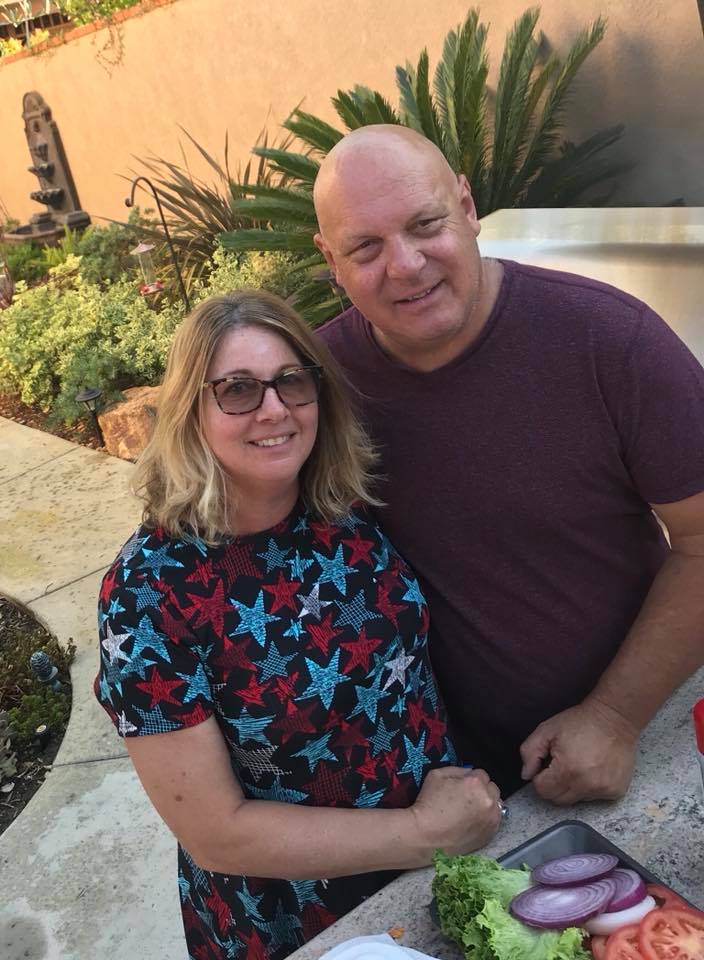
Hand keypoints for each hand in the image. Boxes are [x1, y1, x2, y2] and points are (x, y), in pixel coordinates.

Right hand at [410, 766, 501, 856]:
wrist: (426, 835)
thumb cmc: (429, 803)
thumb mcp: (437, 775)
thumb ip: (458, 770)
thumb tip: (469, 772)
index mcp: (475, 782)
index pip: (481, 774)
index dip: (470, 779)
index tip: (462, 786)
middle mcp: (488, 800)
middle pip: (492, 788)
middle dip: (482, 790)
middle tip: (467, 798)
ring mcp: (492, 819)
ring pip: (496, 805)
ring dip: (486, 805)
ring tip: (471, 812)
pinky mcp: (491, 834)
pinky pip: (494, 821)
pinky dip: (486, 820)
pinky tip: (473, 823)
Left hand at [519, 700, 639, 803]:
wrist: (614, 719)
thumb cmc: (580, 722)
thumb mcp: (546, 730)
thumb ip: (529, 753)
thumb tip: (527, 775)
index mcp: (567, 770)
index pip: (543, 791)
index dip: (540, 777)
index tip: (547, 765)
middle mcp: (587, 785)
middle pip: (558, 799)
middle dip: (554, 784)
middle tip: (562, 763)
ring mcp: (603, 790)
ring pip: (576, 799)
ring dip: (572, 786)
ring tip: (579, 763)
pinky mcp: (616, 791)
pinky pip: (594, 797)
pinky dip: (589, 786)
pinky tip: (593, 768)